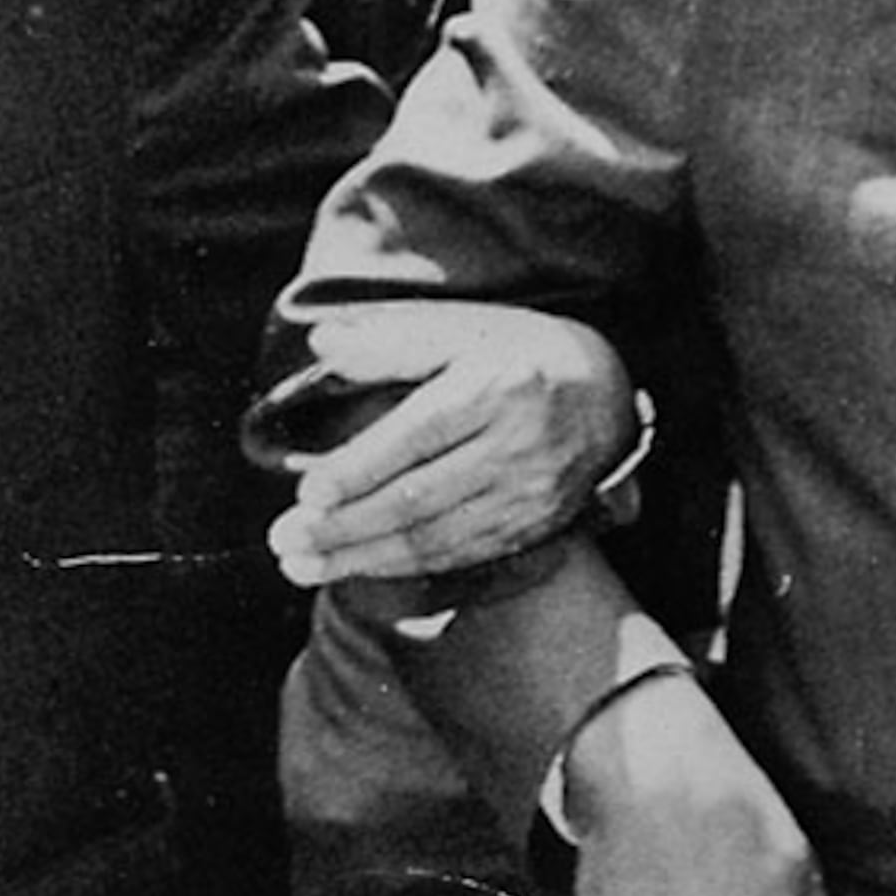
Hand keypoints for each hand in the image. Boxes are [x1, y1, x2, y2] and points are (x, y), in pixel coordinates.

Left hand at [263, 304, 636, 585]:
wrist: (610, 394)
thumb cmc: (523, 353)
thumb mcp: (466, 328)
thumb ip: (394, 340)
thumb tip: (323, 344)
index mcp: (497, 387)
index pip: (416, 436)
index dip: (359, 469)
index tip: (308, 493)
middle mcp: (517, 446)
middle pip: (418, 498)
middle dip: (344, 527)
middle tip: (285, 539)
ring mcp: (529, 494)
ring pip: (434, 538)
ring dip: (362, 558)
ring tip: (303, 564)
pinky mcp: (533, 527)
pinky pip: (460, 556)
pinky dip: (403, 568)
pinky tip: (359, 568)